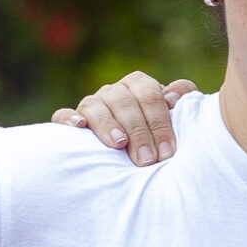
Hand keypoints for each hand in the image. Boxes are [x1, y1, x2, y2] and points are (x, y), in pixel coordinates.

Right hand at [49, 72, 198, 164]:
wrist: (138, 156)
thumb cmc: (160, 138)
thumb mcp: (178, 120)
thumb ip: (184, 103)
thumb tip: (174, 95)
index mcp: (138, 86)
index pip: (148, 92)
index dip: (159, 120)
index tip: (168, 151)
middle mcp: (114, 92)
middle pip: (123, 100)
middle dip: (138, 130)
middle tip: (147, 160)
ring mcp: (91, 105)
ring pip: (94, 105)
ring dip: (107, 123)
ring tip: (119, 144)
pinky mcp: (70, 121)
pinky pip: (62, 115)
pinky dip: (68, 119)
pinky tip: (79, 128)